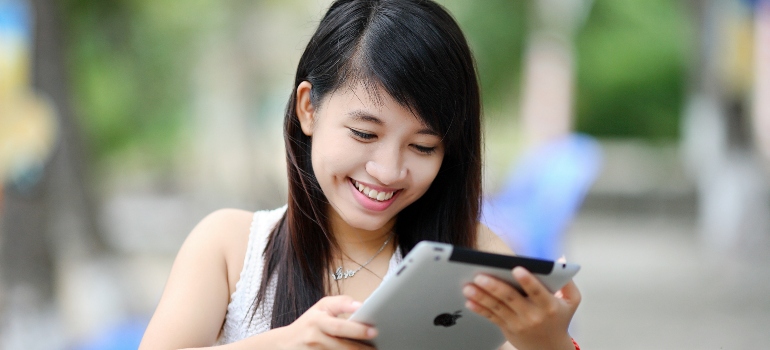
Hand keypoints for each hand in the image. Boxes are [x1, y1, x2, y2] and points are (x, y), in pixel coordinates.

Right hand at [275, 295, 377, 349]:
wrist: (285, 343)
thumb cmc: (308, 323)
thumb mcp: (321, 307)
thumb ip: (341, 303)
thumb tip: (361, 305)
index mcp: (317, 321)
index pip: (339, 326)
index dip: (357, 329)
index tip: (374, 330)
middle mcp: (315, 339)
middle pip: (343, 347)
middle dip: (363, 348)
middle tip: (378, 347)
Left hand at [463, 267, 580, 349]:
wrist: (550, 349)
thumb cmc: (559, 318)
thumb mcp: (572, 301)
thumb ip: (568, 280)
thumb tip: (560, 259)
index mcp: (549, 305)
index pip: (537, 291)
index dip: (527, 280)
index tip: (516, 268)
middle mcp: (533, 315)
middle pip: (511, 298)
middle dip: (494, 286)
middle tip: (479, 276)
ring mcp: (518, 323)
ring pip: (497, 307)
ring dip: (481, 297)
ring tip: (468, 286)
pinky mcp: (507, 328)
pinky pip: (491, 317)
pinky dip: (479, 309)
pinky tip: (469, 300)